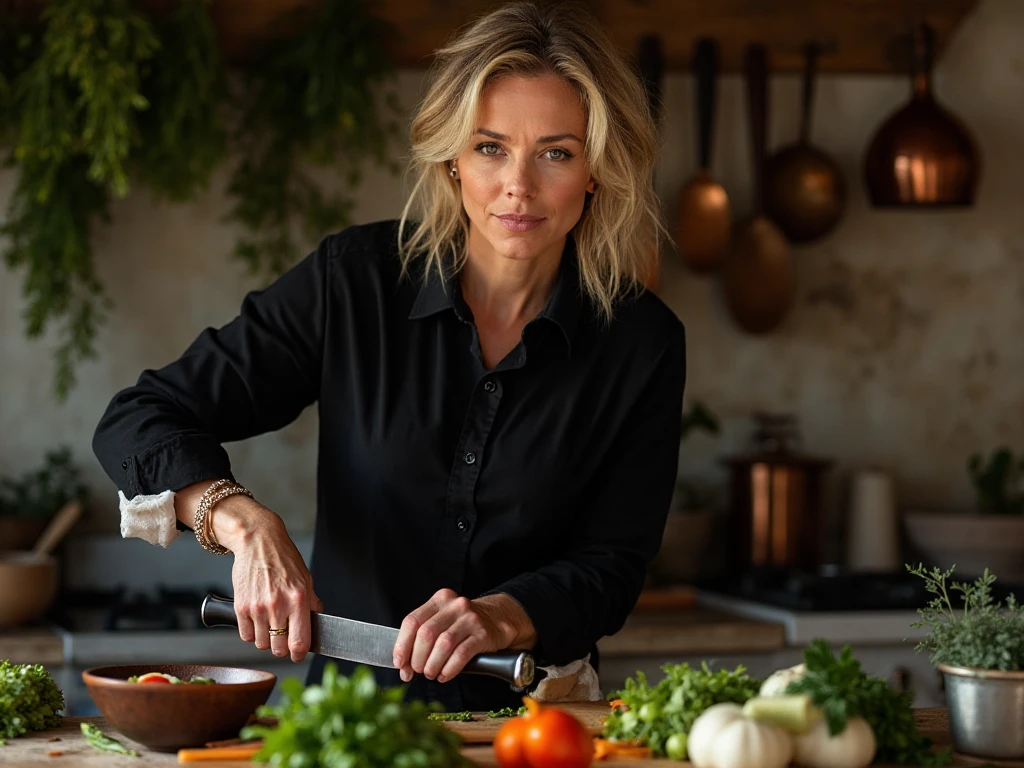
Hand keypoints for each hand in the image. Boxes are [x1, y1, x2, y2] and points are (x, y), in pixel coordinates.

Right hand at [215, 496, 323, 663]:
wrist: (258, 542)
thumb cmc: (283, 558)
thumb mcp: (306, 578)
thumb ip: (311, 602)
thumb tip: (317, 621)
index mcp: (298, 599)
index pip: (300, 642)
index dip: (300, 655)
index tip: (299, 654)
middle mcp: (278, 605)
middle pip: (279, 649)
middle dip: (283, 649)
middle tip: (284, 639)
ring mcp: (258, 608)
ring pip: (261, 644)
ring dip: (266, 640)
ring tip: (270, 625)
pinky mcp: (241, 607)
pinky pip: (246, 635)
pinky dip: (252, 633)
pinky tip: (258, 620)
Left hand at [392, 589, 530, 683]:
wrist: (498, 620)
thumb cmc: (464, 625)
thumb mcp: (443, 620)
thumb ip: (422, 636)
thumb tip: (402, 664)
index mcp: (440, 599)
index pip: (412, 621)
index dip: (402, 645)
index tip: (399, 663)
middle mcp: (455, 605)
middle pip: (426, 634)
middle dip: (417, 658)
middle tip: (418, 671)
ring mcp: (470, 619)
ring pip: (443, 645)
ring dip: (432, 665)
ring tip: (431, 674)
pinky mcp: (483, 634)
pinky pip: (461, 654)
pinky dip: (449, 669)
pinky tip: (445, 675)